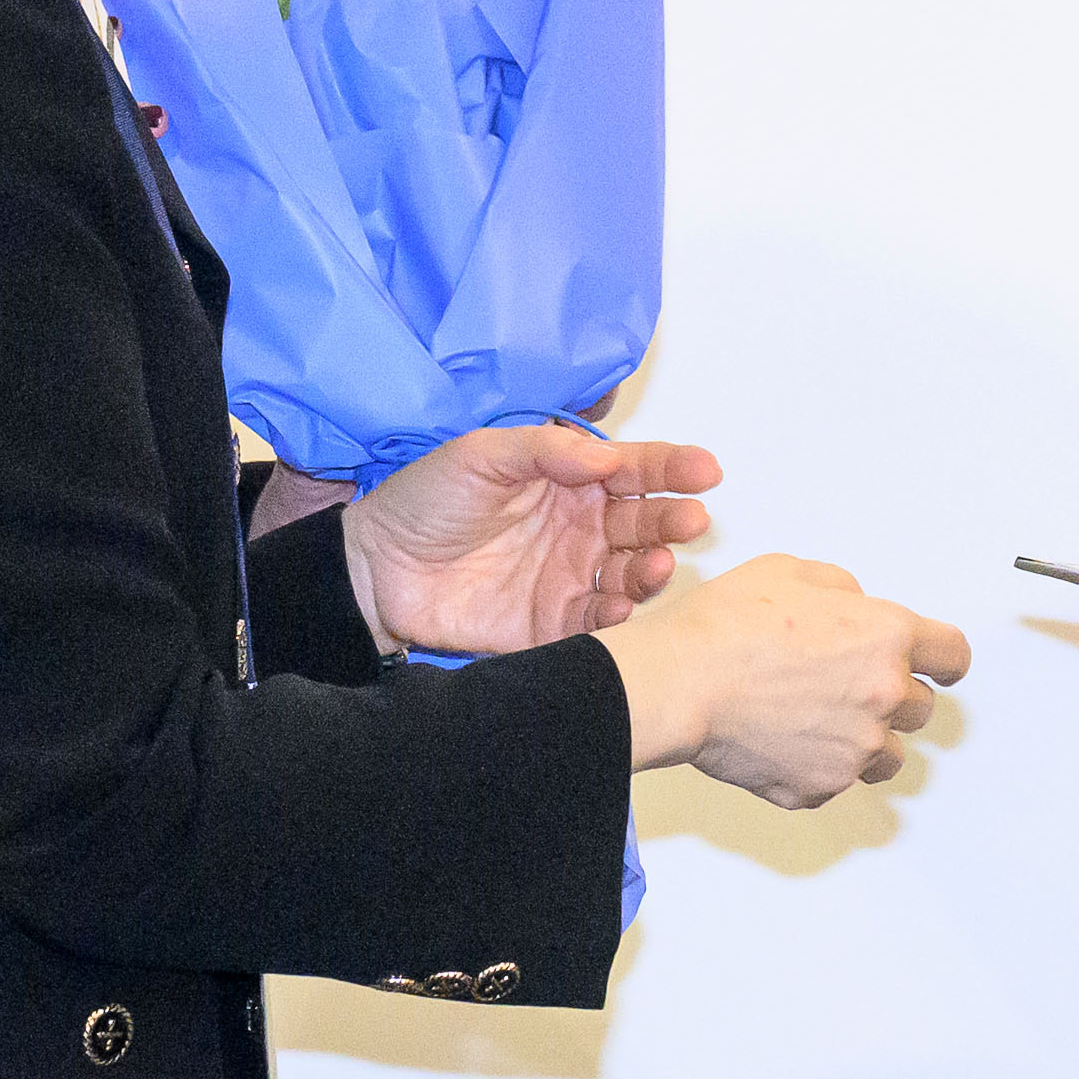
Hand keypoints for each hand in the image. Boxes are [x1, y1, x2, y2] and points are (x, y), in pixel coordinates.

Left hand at [339, 424, 719, 652]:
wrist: (373, 569)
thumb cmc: (425, 501)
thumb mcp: (480, 455)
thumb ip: (543, 451)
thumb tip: (607, 459)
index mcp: (570, 482)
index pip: (634, 471)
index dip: (672, 468)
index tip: (705, 470)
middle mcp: (581, 530)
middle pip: (643, 523)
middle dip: (673, 520)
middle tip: (692, 520)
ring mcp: (570, 580)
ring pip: (630, 576)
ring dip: (652, 570)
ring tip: (656, 565)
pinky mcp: (552, 627)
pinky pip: (597, 625)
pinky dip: (617, 619)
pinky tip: (621, 608)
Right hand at [601, 556, 972, 806]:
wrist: (678, 683)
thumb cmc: (724, 627)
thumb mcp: (790, 572)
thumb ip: (842, 589)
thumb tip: (855, 607)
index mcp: (886, 636)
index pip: (955, 656)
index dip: (945, 661)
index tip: (941, 668)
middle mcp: (882, 696)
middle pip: (922, 708)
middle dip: (892, 696)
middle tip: (843, 685)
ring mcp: (855, 749)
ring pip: (888, 754)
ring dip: (865, 739)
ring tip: (814, 719)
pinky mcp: (821, 786)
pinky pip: (836, 782)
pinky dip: (818, 767)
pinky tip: (782, 741)